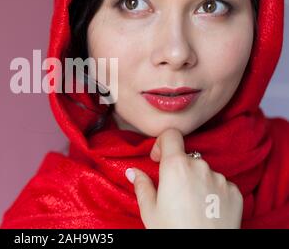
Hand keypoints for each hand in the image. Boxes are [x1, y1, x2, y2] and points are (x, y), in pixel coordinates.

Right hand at [125, 128, 242, 228]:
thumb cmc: (173, 232)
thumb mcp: (149, 210)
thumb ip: (142, 185)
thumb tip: (132, 172)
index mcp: (176, 166)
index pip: (171, 135)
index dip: (162, 143)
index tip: (158, 159)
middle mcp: (200, 166)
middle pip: (186, 156)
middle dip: (178, 169)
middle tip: (172, 192)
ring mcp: (221, 178)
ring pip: (204, 171)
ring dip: (196, 180)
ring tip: (190, 205)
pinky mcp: (235, 192)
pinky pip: (220, 184)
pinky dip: (213, 192)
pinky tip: (206, 210)